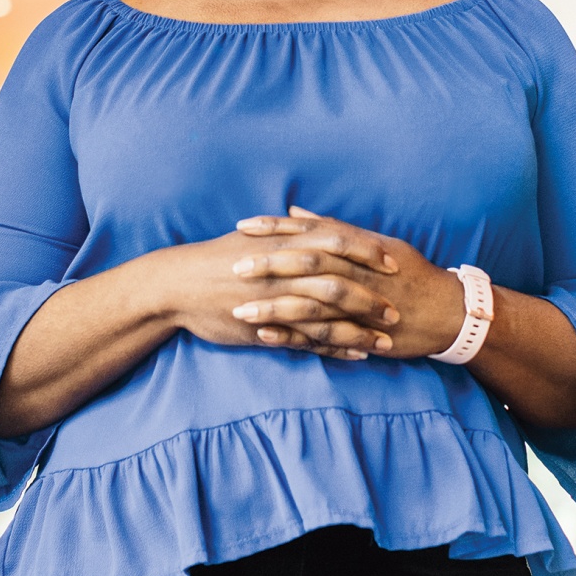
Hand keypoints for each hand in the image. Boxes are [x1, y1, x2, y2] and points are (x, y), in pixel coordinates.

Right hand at [163, 221, 400, 360]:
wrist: (177, 285)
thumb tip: (308, 221)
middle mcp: (284, 271)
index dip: (366, 252)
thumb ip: (285, 233)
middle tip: (398, 307)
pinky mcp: (266, 329)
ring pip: (328, 317)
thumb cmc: (215, 258)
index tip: (392, 260)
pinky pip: (308, 341)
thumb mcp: (252, 238)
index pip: (336, 244)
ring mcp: (276, 302)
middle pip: (340, 283)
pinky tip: (356, 355)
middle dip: (372, 296)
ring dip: (360, 329)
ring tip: (386, 339)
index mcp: (283, 244)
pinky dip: (334, 348)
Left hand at [226, 207, 465, 359]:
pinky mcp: (359, 334)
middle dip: (269, 265)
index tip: (244, 227)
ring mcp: (358, 306)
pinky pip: (321, 336)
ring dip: (273, 306)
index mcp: (357, 247)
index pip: (310, 233)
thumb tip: (295, 211)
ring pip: (310, 304)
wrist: (448, 312)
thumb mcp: (377, 243)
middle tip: (235, 265)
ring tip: (239, 308)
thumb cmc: (409, 273)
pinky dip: (292, 336)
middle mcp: (357, 273)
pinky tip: (264, 336)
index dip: (276, 229)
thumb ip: (334, 228)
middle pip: (307, 265)